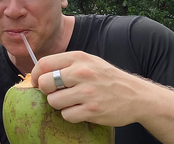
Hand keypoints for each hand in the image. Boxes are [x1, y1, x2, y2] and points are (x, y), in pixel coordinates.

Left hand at [30, 51, 144, 126]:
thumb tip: (39, 73)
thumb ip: (66, 64)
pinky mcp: (92, 110)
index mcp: (79, 58)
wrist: (137, 96)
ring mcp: (87, 92)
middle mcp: (82, 73)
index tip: (36, 82)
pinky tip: (81, 110)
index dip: (35, 74)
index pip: (44, 63)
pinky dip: (70, 115)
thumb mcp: (89, 62)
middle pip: (45, 83)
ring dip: (59, 104)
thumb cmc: (108, 78)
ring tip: (71, 101)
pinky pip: (66, 115)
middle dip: (46, 90)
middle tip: (55, 93)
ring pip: (53, 101)